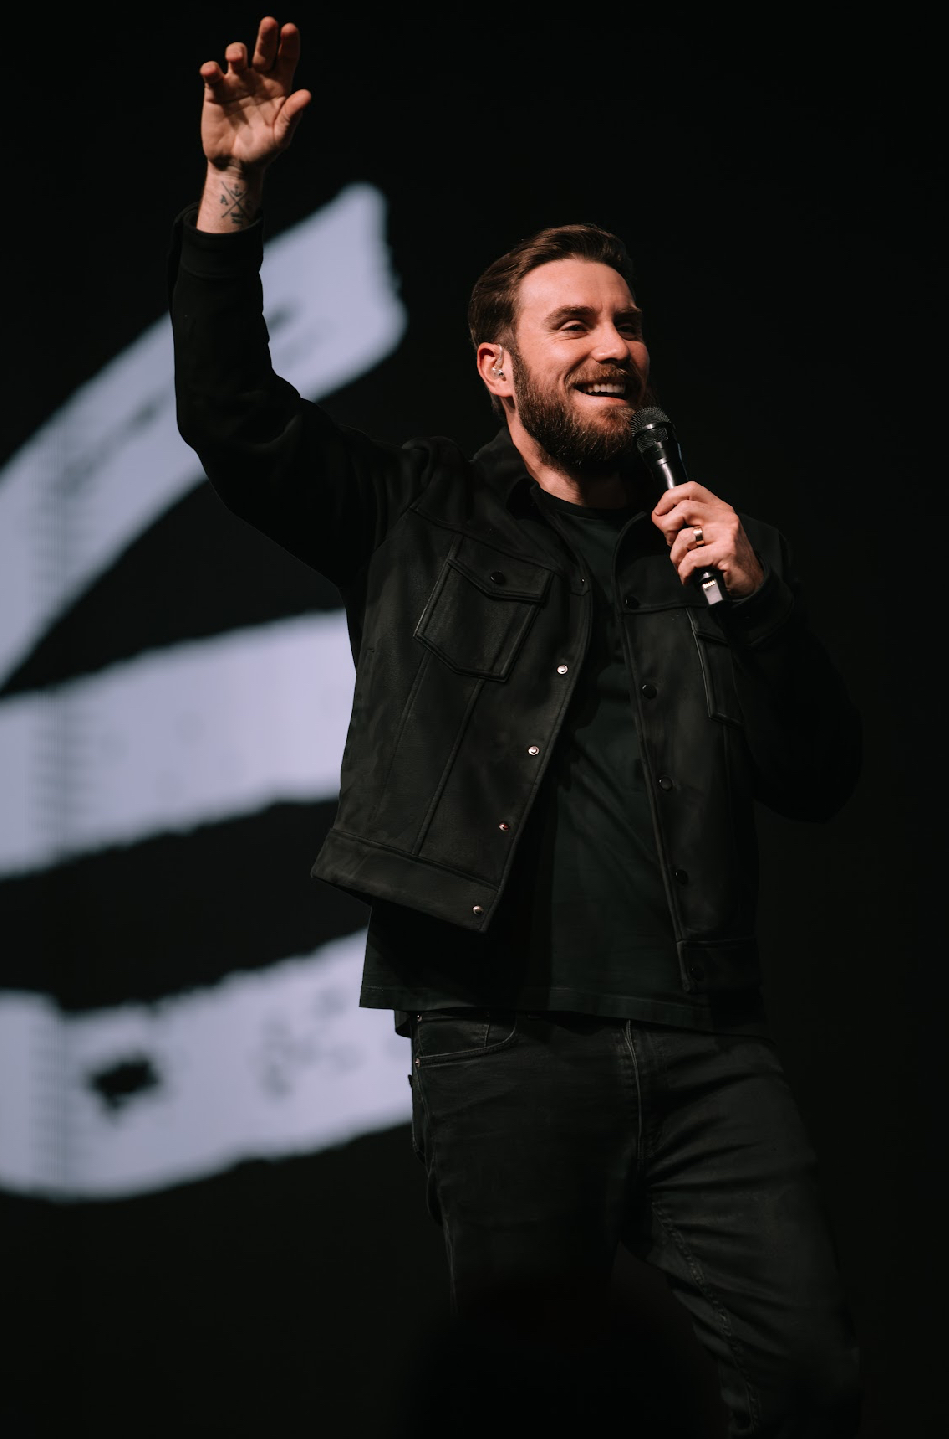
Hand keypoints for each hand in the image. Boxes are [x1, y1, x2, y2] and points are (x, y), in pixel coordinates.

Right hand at [200, 16, 310, 174]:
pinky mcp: (215, 91)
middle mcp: (258, 80)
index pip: (286, 59)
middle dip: (266, 36)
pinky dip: (210, 69)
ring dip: (236, 51)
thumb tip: (306, 94)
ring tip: (236, 59)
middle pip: (263, 51)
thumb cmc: (262, 151)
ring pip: (236, 56)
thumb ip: (291, 116)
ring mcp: (236, 83)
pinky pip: (212, 74)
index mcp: (278, 88)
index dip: (288, 43)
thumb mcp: (280, 137)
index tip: (290, 29)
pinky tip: (212, 72)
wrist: (235, 165)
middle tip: (269, 22)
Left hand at [652, 481, 763, 597]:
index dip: (668, 499)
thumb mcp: (709, 534)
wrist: (752, 580)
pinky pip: (692, 559)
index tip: (659, 515)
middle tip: (670, 542)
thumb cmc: (725, 558)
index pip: (690, 489)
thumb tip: (659, 518)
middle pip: (684, 508)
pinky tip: (688, 577)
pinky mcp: (726, 552)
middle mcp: (724, 517)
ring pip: (685, 536)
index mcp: (719, 508)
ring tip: (682, 565)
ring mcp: (726, 534)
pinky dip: (684, 571)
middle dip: (668, 527)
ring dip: (676, 556)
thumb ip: (688, 523)